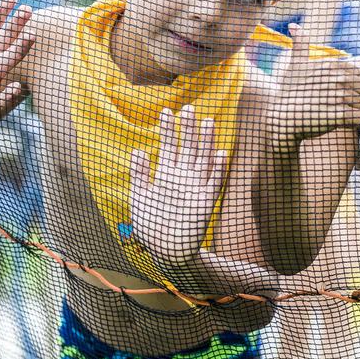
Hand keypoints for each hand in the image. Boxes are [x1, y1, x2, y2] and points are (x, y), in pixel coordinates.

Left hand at [129, 106, 226, 266]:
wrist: (166, 250)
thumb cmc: (151, 224)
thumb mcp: (139, 197)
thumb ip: (140, 174)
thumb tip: (138, 150)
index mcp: (167, 174)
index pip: (169, 146)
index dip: (168, 129)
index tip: (166, 111)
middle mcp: (183, 177)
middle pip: (188, 147)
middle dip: (188, 128)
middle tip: (188, 108)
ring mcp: (196, 188)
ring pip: (204, 159)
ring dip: (207, 142)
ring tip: (208, 122)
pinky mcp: (207, 201)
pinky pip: (215, 183)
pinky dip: (218, 169)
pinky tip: (220, 154)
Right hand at [268, 24, 359, 151]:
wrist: (282, 119)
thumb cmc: (289, 92)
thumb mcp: (295, 64)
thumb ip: (300, 44)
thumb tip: (293, 25)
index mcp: (332, 65)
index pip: (358, 72)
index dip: (351, 82)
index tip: (337, 90)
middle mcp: (338, 79)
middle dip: (354, 96)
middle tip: (338, 104)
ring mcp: (339, 97)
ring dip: (354, 110)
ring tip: (338, 113)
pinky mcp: (340, 115)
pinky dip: (354, 121)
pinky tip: (341, 122)